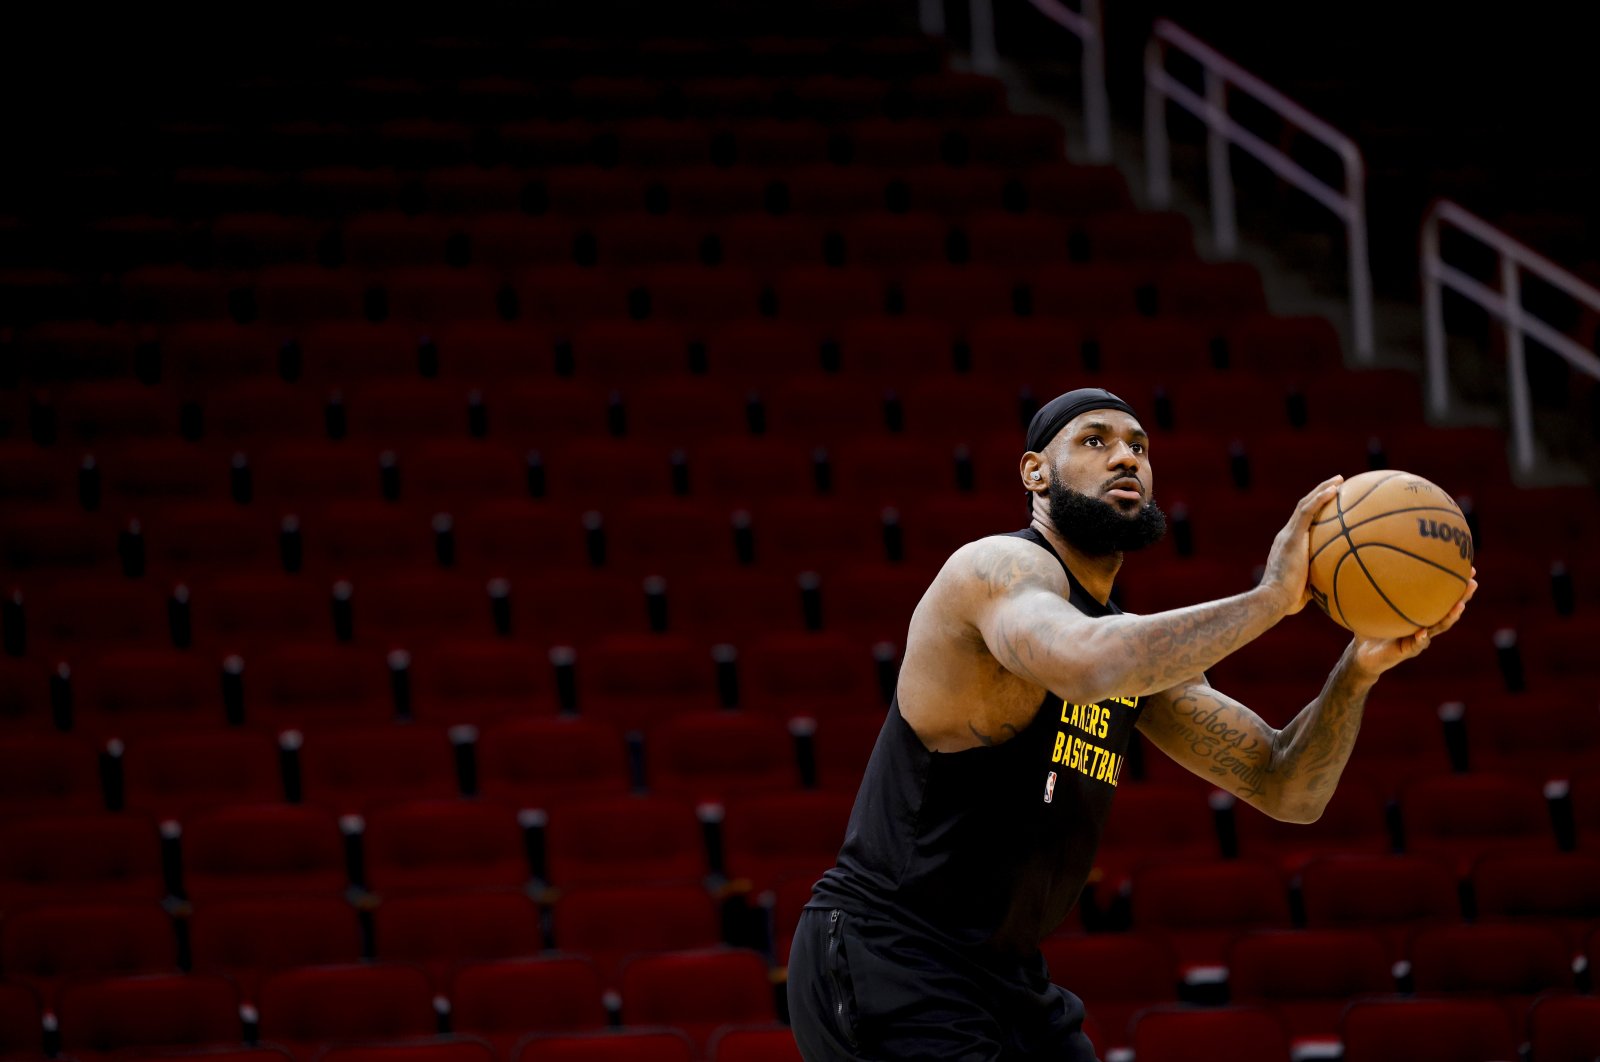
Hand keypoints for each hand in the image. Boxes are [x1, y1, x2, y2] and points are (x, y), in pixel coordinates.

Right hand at [1261, 475, 1343, 617]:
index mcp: (1288, 546)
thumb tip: (1341, 587)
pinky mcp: (1292, 537)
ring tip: (1339, 480)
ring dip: (1322, 489)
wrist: (1274, 599)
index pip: (1302, 523)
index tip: (1331, 505)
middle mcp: (1286, 536)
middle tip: (1337, 485)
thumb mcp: (1308, 589)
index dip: (1316, 511)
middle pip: (1304, 508)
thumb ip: (1321, 582)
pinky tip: (1335, 489)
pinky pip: (1307, 512)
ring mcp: (1288, 535)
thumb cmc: (1289, 601)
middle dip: (1320, 494)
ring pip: (1305, 504)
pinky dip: (1320, 498)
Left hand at [1350, 569, 1478, 676]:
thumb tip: (1371, 556)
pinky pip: (1416, 645)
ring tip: (1459, 606)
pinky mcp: (1407, 651)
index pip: (1442, 596)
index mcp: (1421, 612)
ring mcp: (1419, 638)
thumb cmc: (1371, 626)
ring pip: (1439, 627)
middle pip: (1448, 609)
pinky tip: (1423, 633)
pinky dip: (1420, 639)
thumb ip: (1376, 585)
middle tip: (1473, 583)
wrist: (1363, 654)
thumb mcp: (1372, 602)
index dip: (1456, 584)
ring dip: (1450, 617)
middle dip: (1463, 597)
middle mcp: (1425, 624)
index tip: (1469, 568)